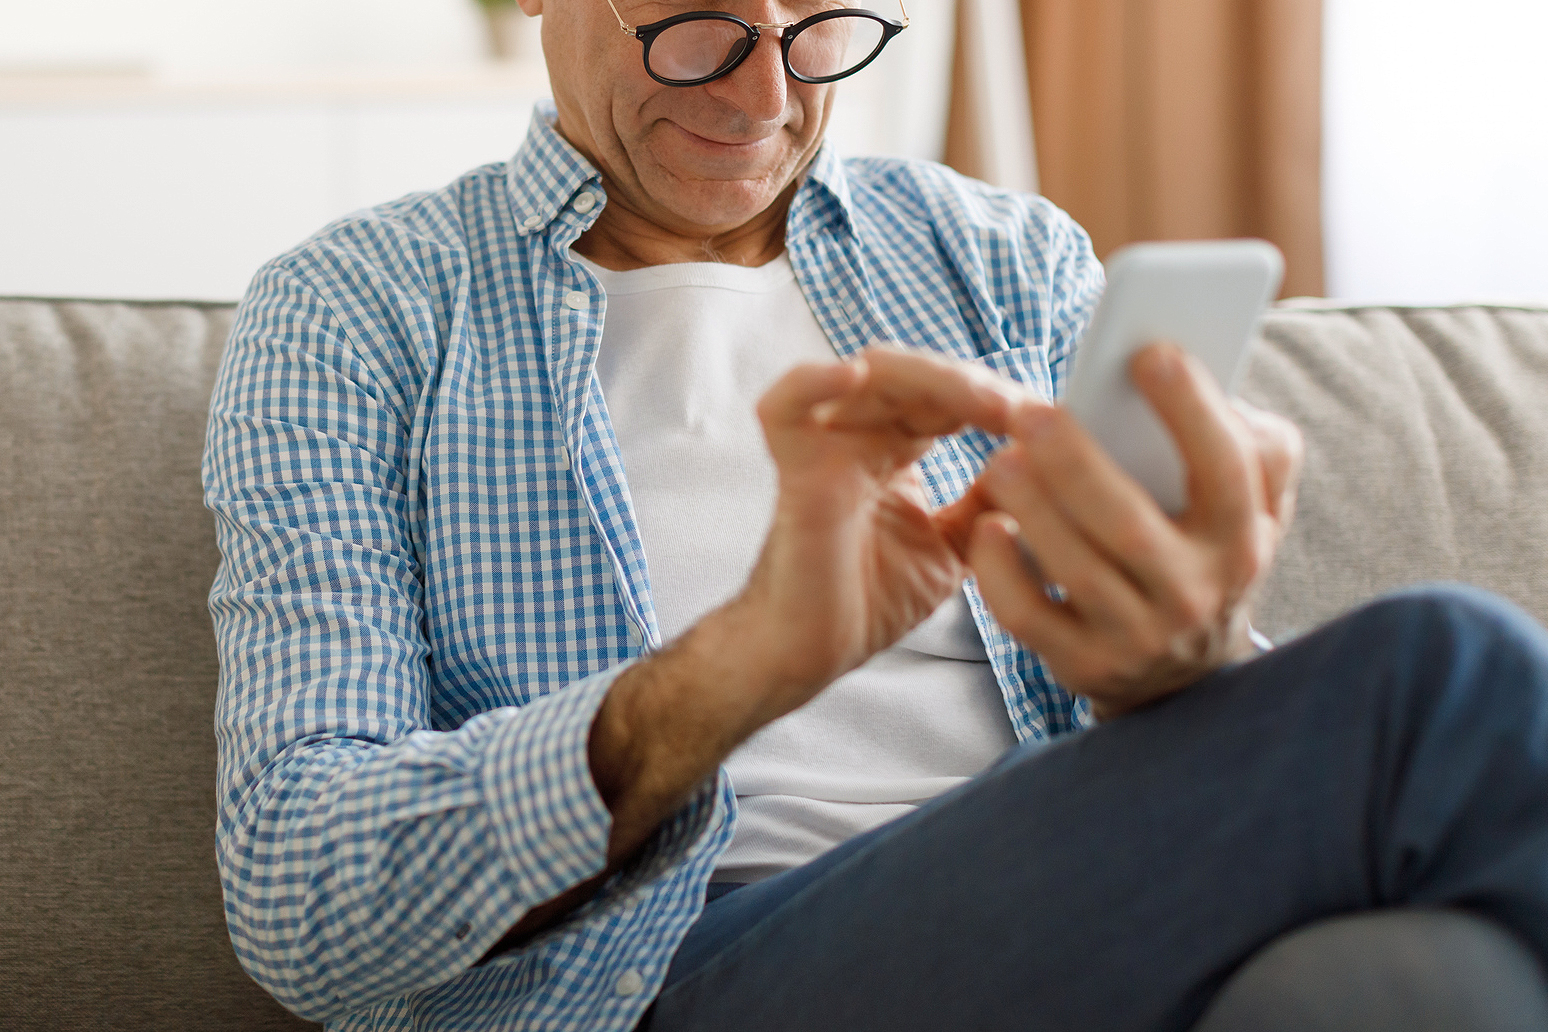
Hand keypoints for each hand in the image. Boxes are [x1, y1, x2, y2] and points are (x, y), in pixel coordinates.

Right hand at [728, 345, 1021, 725]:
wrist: (814, 653)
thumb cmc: (869, 600)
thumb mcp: (955, 547)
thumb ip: (989, 505)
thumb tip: (1042, 467)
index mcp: (896, 447)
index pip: (948, 397)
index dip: (998, 399)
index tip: (1049, 421)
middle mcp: (861, 436)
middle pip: (917, 374)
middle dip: (976, 385)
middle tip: (1024, 410)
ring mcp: (826, 446)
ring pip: (872, 375)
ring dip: (934, 378)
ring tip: (984, 402)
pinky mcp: (796, 469)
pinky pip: (786, 407)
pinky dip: (812, 381)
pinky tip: (852, 374)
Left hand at [940, 343, 1302, 720]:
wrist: (1185, 677)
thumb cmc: (1205, 554)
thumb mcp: (1253, 508)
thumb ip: (1253, 446)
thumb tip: (1207, 383)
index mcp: (1241, 537)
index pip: (1229, 469)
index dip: (1191, 409)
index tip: (1147, 352)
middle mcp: (1195, 593)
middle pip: (1130, 526)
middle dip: (1076, 464)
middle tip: (1031, 412)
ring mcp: (1137, 636)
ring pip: (1076, 569)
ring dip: (1031, 508)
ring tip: (1001, 460)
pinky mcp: (1084, 665)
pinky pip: (1029, 617)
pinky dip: (1001, 573)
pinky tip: (987, 527)